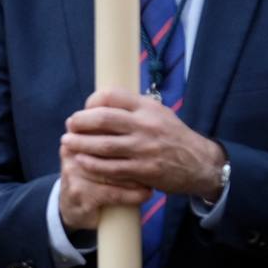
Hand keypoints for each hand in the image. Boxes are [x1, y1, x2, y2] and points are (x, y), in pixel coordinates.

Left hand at [57, 88, 225, 231]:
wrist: (200, 163)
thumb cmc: (174, 136)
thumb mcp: (159, 113)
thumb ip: (134, 107)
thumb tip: (102, 102)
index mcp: (148, 107)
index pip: (113, 96)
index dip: (92, 101)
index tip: (84, 109)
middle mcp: (146, 125)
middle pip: (103, 118)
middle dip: (81, 121)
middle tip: (69, 124)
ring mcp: (145, 149)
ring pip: (104, 145)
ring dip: (81, 144)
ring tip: (67, 142)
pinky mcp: (144, 171)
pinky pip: (112, 168)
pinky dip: (93, 165)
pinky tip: (81, 162)